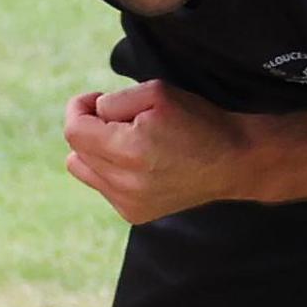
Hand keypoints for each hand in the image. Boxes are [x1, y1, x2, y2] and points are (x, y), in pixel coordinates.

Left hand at [62, 80, 255, 224]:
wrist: (233, 161)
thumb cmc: (197, 121)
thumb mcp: (156, 92)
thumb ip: (113, 101)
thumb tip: (92, 114)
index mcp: (129, 151)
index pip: (74, 132)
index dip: (79, 108)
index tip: (98, 99)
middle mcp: (125, 184)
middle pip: (76, 150)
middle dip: (90, 126)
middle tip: (121, 117)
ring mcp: (128, 204)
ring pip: (84, 170)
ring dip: (97, 150)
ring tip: (127, 140)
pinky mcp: (134, 215)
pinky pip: (102, 186)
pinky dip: (112, 170)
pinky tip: (140, 162)